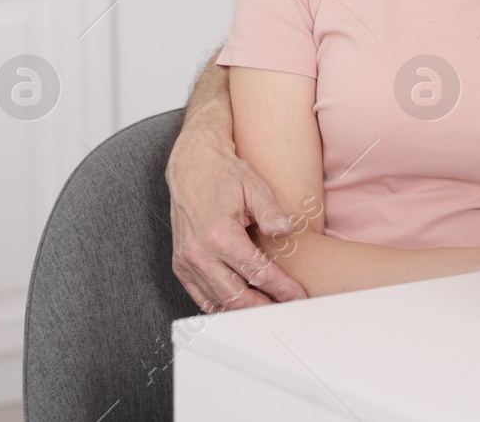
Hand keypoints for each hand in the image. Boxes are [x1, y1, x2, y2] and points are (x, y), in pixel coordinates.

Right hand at [166, 126, 307, 310]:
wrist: (192, 167)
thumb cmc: (225, 175)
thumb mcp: (254, 187)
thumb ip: (271, 211)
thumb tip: (288, 230)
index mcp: (220, 234)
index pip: (258, 273)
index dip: (281, 288)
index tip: (298, 297)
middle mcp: (199, 253)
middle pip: (237, 296)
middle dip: (265, 308)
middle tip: (287, 311)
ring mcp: (187, 262)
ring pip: (218, 302)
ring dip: (244, 311)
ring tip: (268, 312)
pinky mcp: (180, 265)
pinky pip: (200, 297)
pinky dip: (221, 305)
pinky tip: (240, 306)